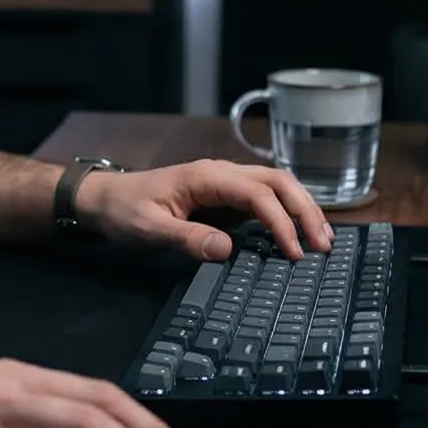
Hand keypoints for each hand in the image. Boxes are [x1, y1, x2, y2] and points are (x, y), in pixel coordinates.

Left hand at [76, 158, 332, 260]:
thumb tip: (227, 249)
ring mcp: (225, 184)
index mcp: (207, 177)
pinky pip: (263, 200)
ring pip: (275, 187)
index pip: (258, 194)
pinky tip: (298, 234)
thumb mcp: (149, 229)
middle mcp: (222, 174)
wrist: (103, 199)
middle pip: (278, 182)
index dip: (281, 222)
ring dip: (301, 209)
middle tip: (324, 245)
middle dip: (305, 210)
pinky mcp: (224, 197)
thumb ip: (187, 238)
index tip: (294, 253)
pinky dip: (286, 213)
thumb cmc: (124, 211)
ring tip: (322, 239)